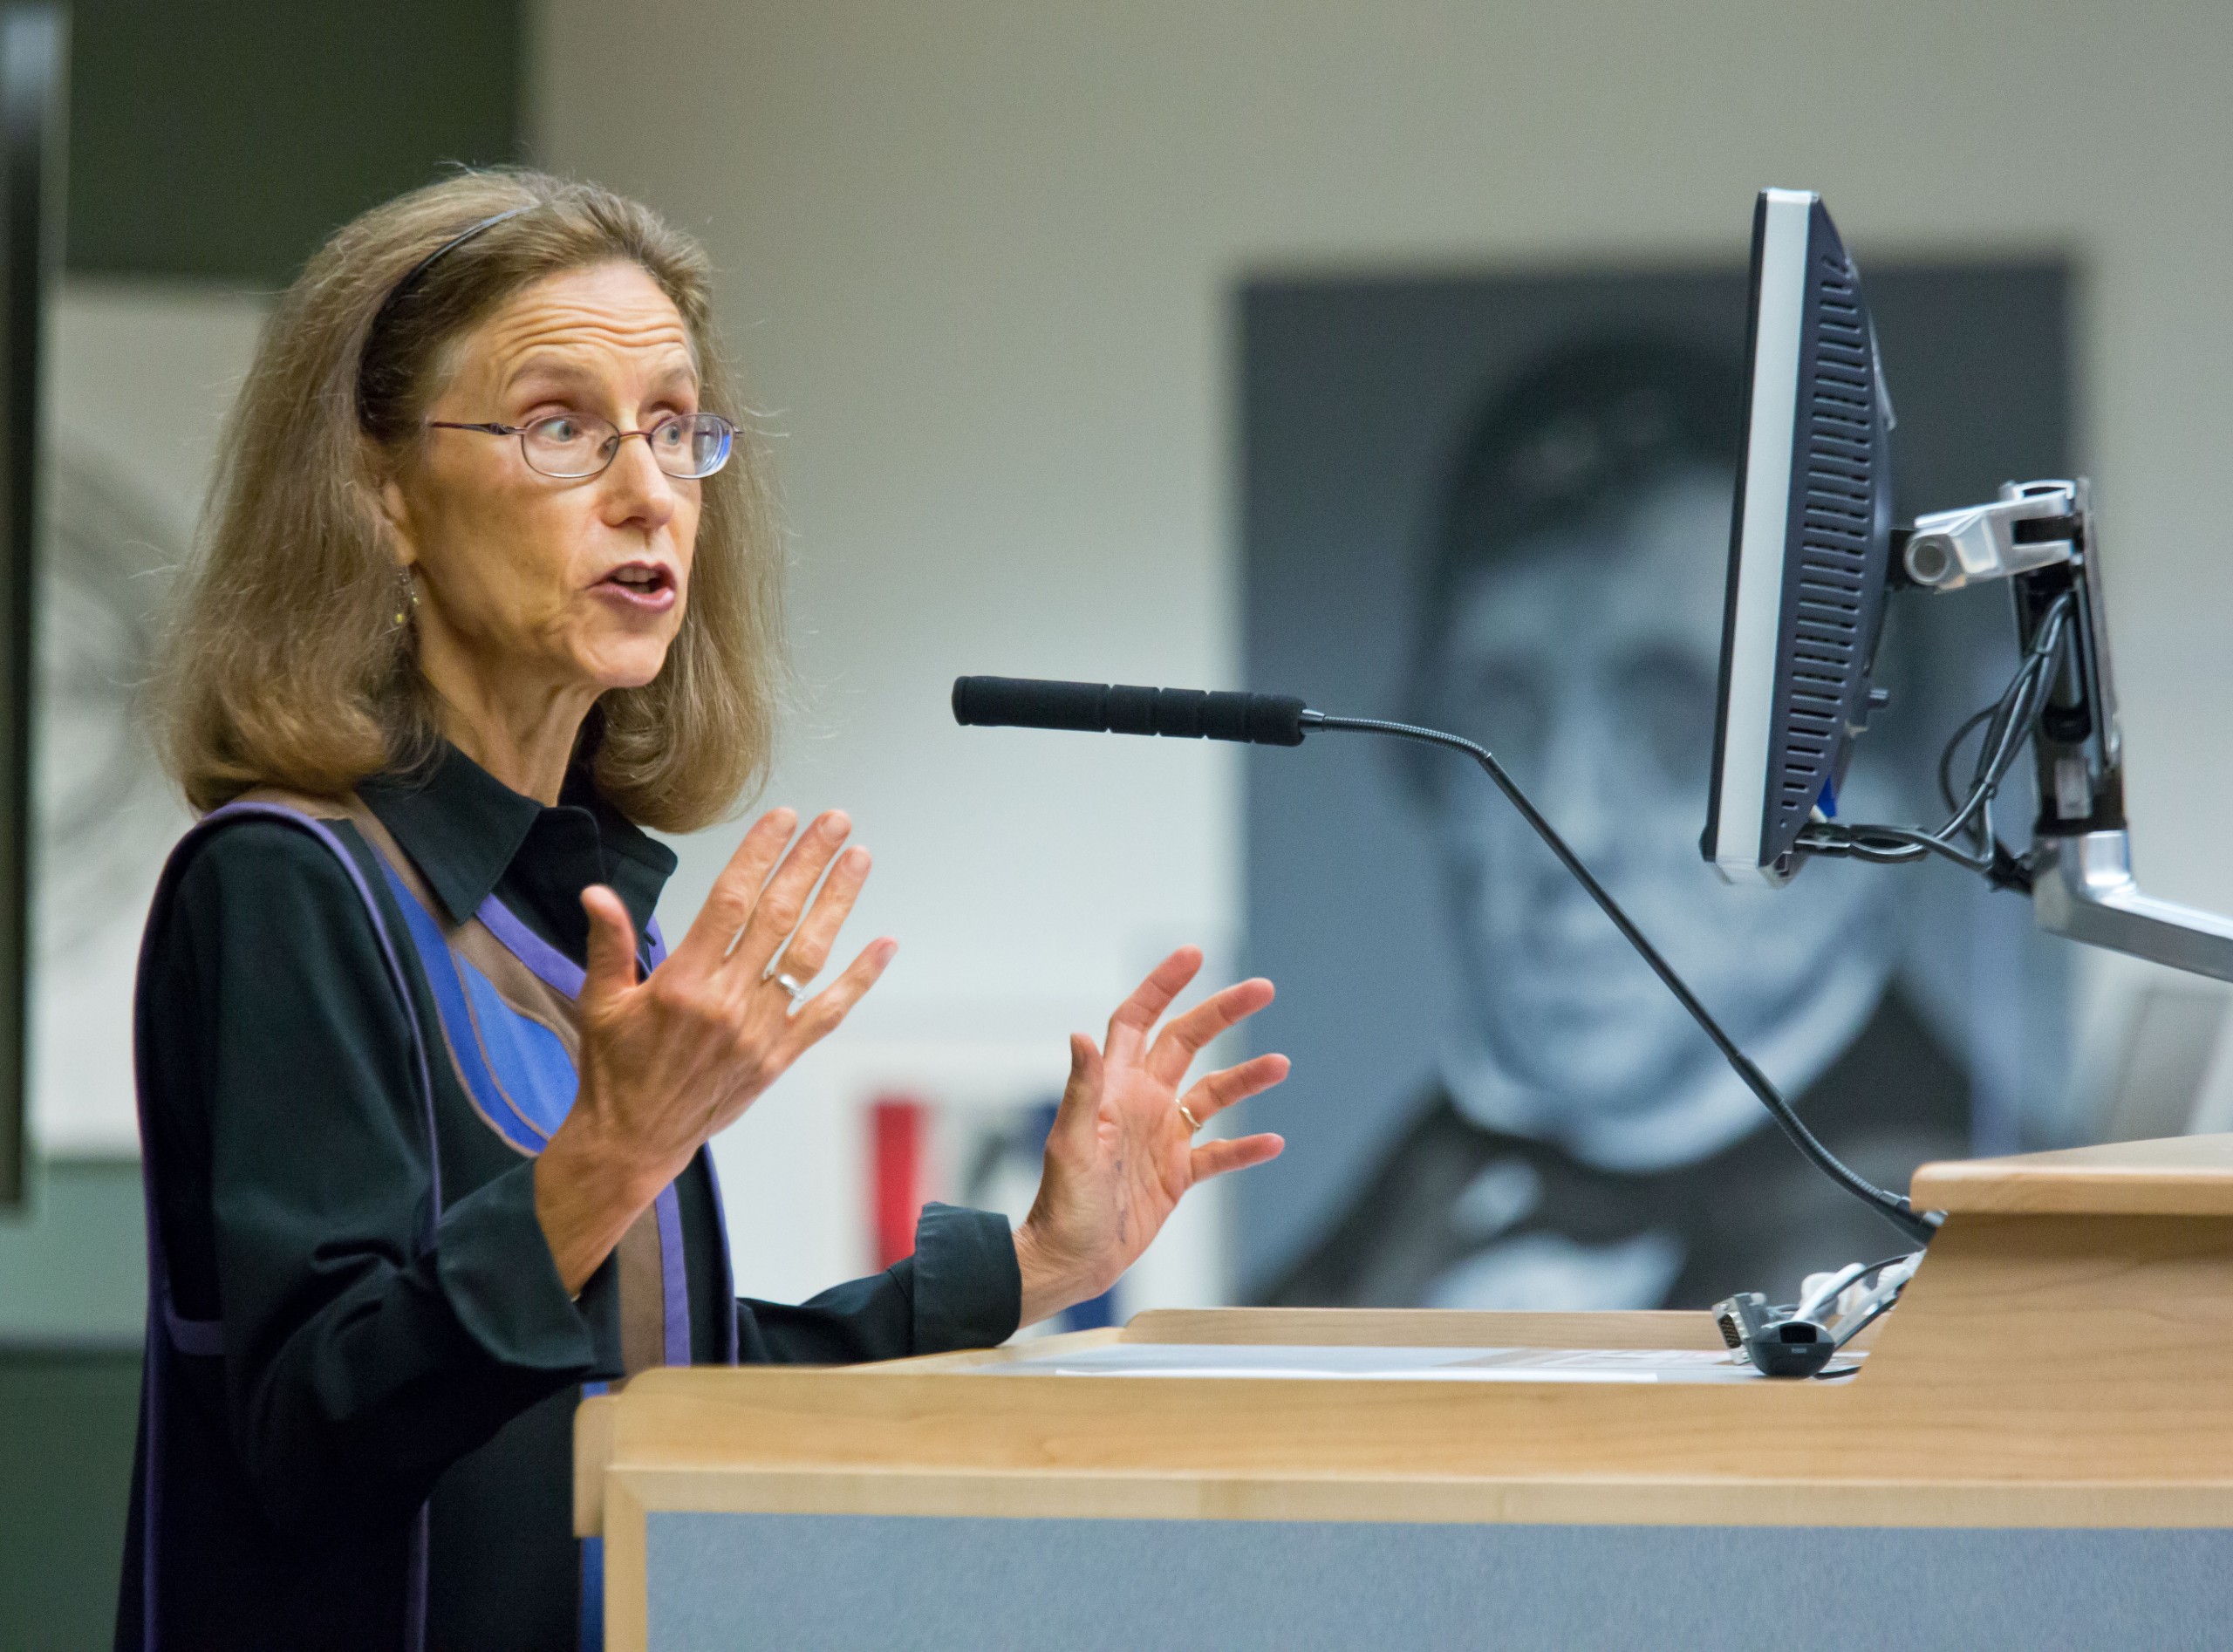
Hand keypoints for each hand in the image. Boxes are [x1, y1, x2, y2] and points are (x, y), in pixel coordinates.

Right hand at [534, 807, 893, 1291]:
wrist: (632, 1142)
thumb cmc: (614, 1069)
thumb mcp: (600, 1002)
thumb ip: (608, 944)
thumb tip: (597, 892)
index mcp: (681, 983)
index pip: (729, 902)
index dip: (760, 855)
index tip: (783, 819)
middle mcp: (726, 1003)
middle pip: (777, 917)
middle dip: (809, 863)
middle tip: (836, 821)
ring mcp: (758, 1031)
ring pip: (808, 956)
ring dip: (837, 904)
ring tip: (859, 859)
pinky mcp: (778, 1057)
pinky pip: (827, 1013)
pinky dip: (860, 979)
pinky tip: (885, 945)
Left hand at [1013, 948, 1288, 1325]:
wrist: (1069, 1261)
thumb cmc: (1061, 1205)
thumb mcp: (1070, 1146)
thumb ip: (1081, 1090)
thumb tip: (1081, 1036)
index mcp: (1114, 1088)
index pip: (1139, 1021)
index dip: (1163, 986)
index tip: (1194, 955)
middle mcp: (1141, 1103)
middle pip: (1187, 1043)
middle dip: (1223, 1013)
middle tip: (1262, 989)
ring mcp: (1161, 1137)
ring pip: (1213, 1095)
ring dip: (1246, 1078)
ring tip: (1281, 1066)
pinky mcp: (1176, 1175)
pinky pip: (1219, 1153)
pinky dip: (1246, 1148)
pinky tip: (1272, 1141)